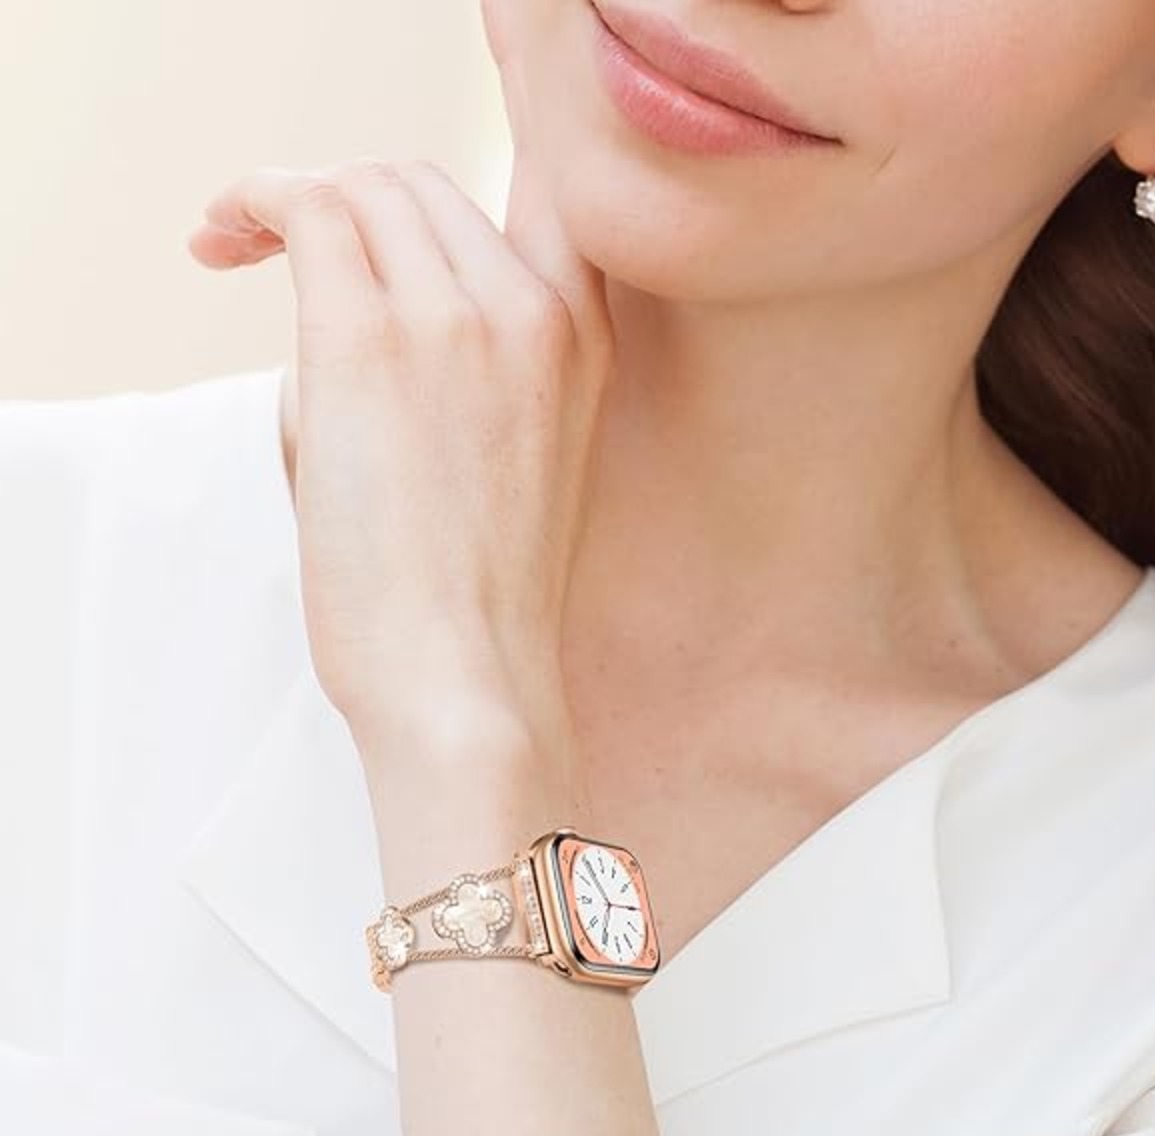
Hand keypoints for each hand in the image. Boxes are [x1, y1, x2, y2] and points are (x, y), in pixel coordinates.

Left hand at [185, 55, 613, 748]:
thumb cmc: (475, 596)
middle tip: (278, 235)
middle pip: (425, 178)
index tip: (465, 84)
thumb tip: (347, 293)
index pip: (554, 175)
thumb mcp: (511, 457)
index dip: (501, 117)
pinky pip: (305, 214)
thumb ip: (454, 356)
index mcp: (586, 337)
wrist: (468, 684)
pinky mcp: (374, 339)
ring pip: (365, 183)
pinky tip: (221, 241)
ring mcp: (465, 315)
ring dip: (296, 201)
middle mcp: (538, 306)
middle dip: (345, 191)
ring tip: (237, 242)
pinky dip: (254, 209)